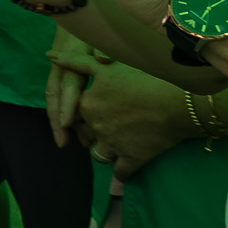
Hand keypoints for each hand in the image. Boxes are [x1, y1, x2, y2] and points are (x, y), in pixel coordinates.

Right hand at [43, 27, 108, 145]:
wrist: (75, 7)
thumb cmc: (93, 23)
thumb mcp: (100, 32)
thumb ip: (103, 46)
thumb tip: (104, 59)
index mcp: (71, 59)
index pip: (67, 86)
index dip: (66, 105)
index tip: (67, 125)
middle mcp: (61, 66)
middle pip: (55, 96)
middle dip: (57, 120)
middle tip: (63, 142)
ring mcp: (58, 68)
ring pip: (53, 97)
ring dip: (57, 118)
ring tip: (65, 140)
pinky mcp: (61, 70)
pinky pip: (57, 92)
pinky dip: (59, 109)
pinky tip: (67, 123)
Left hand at [75, 63, 195, 176]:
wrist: (178, 103)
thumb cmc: (145, 79)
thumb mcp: (107, 66)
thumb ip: (76, 62)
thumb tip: (49, 56)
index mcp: (86, 103)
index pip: (75, 112)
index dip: (85, 113)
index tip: (100, 109)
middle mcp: (95, 126)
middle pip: (86, 133)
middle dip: (93, 132)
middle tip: (112, 126)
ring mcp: (112, 144)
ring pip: (99, 154)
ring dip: (105, 151)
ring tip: (116, 145)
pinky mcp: (131, 159)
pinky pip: (120, 172)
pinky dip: (122, 172)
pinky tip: (126, 169)